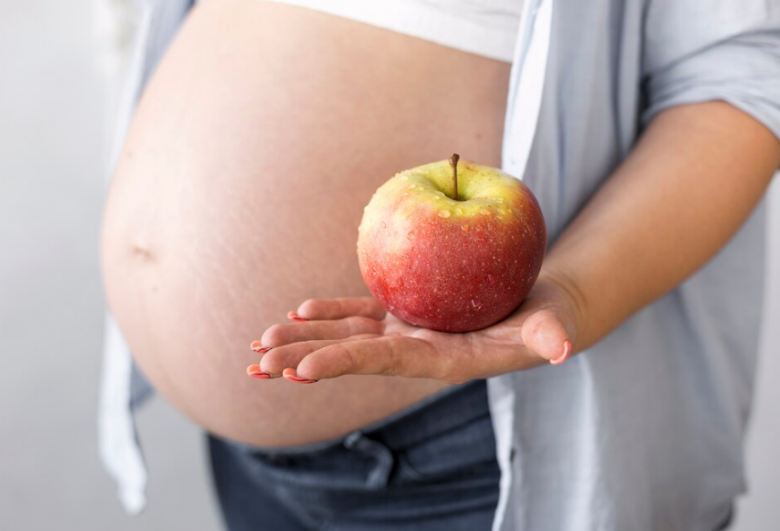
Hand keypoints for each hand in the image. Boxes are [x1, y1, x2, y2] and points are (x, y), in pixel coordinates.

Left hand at [247, 275, 579, 383]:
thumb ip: (552, 336)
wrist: (537, 312)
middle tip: (257, 367)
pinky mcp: (405, 313)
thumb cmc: (548, 320)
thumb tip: (564, 347)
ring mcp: (407, 332)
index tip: (300, 371)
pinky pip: (361, 313)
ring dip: (303, 339)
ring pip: (347, 336)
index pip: (385, 362)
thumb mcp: (553, 325)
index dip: (344, 364)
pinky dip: (330, 313)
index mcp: (442, 360)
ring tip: (259, 346)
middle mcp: (416, 350)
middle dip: (304, 359)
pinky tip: (299, 311)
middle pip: (352, 355)